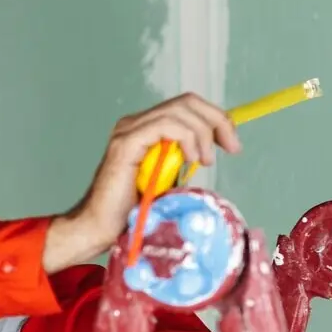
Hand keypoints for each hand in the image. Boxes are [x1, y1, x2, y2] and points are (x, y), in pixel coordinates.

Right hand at [42, 93, 241, 272]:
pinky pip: (166, 125)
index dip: (215, 118)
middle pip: (187, 102)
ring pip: (179, 110)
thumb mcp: (168, 180)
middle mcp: (134, 123)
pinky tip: (192, 159)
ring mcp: (128, 131)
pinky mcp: (126, 143)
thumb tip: (211, 150)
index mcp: (145, 128)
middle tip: (231, 147)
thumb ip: (183, 159)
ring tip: (205, 160)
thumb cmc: (131, 212)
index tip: (231, 142)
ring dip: (203, 132)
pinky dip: (187, 137)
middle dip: (217, 120)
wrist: (100, 228)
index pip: (187, 106)